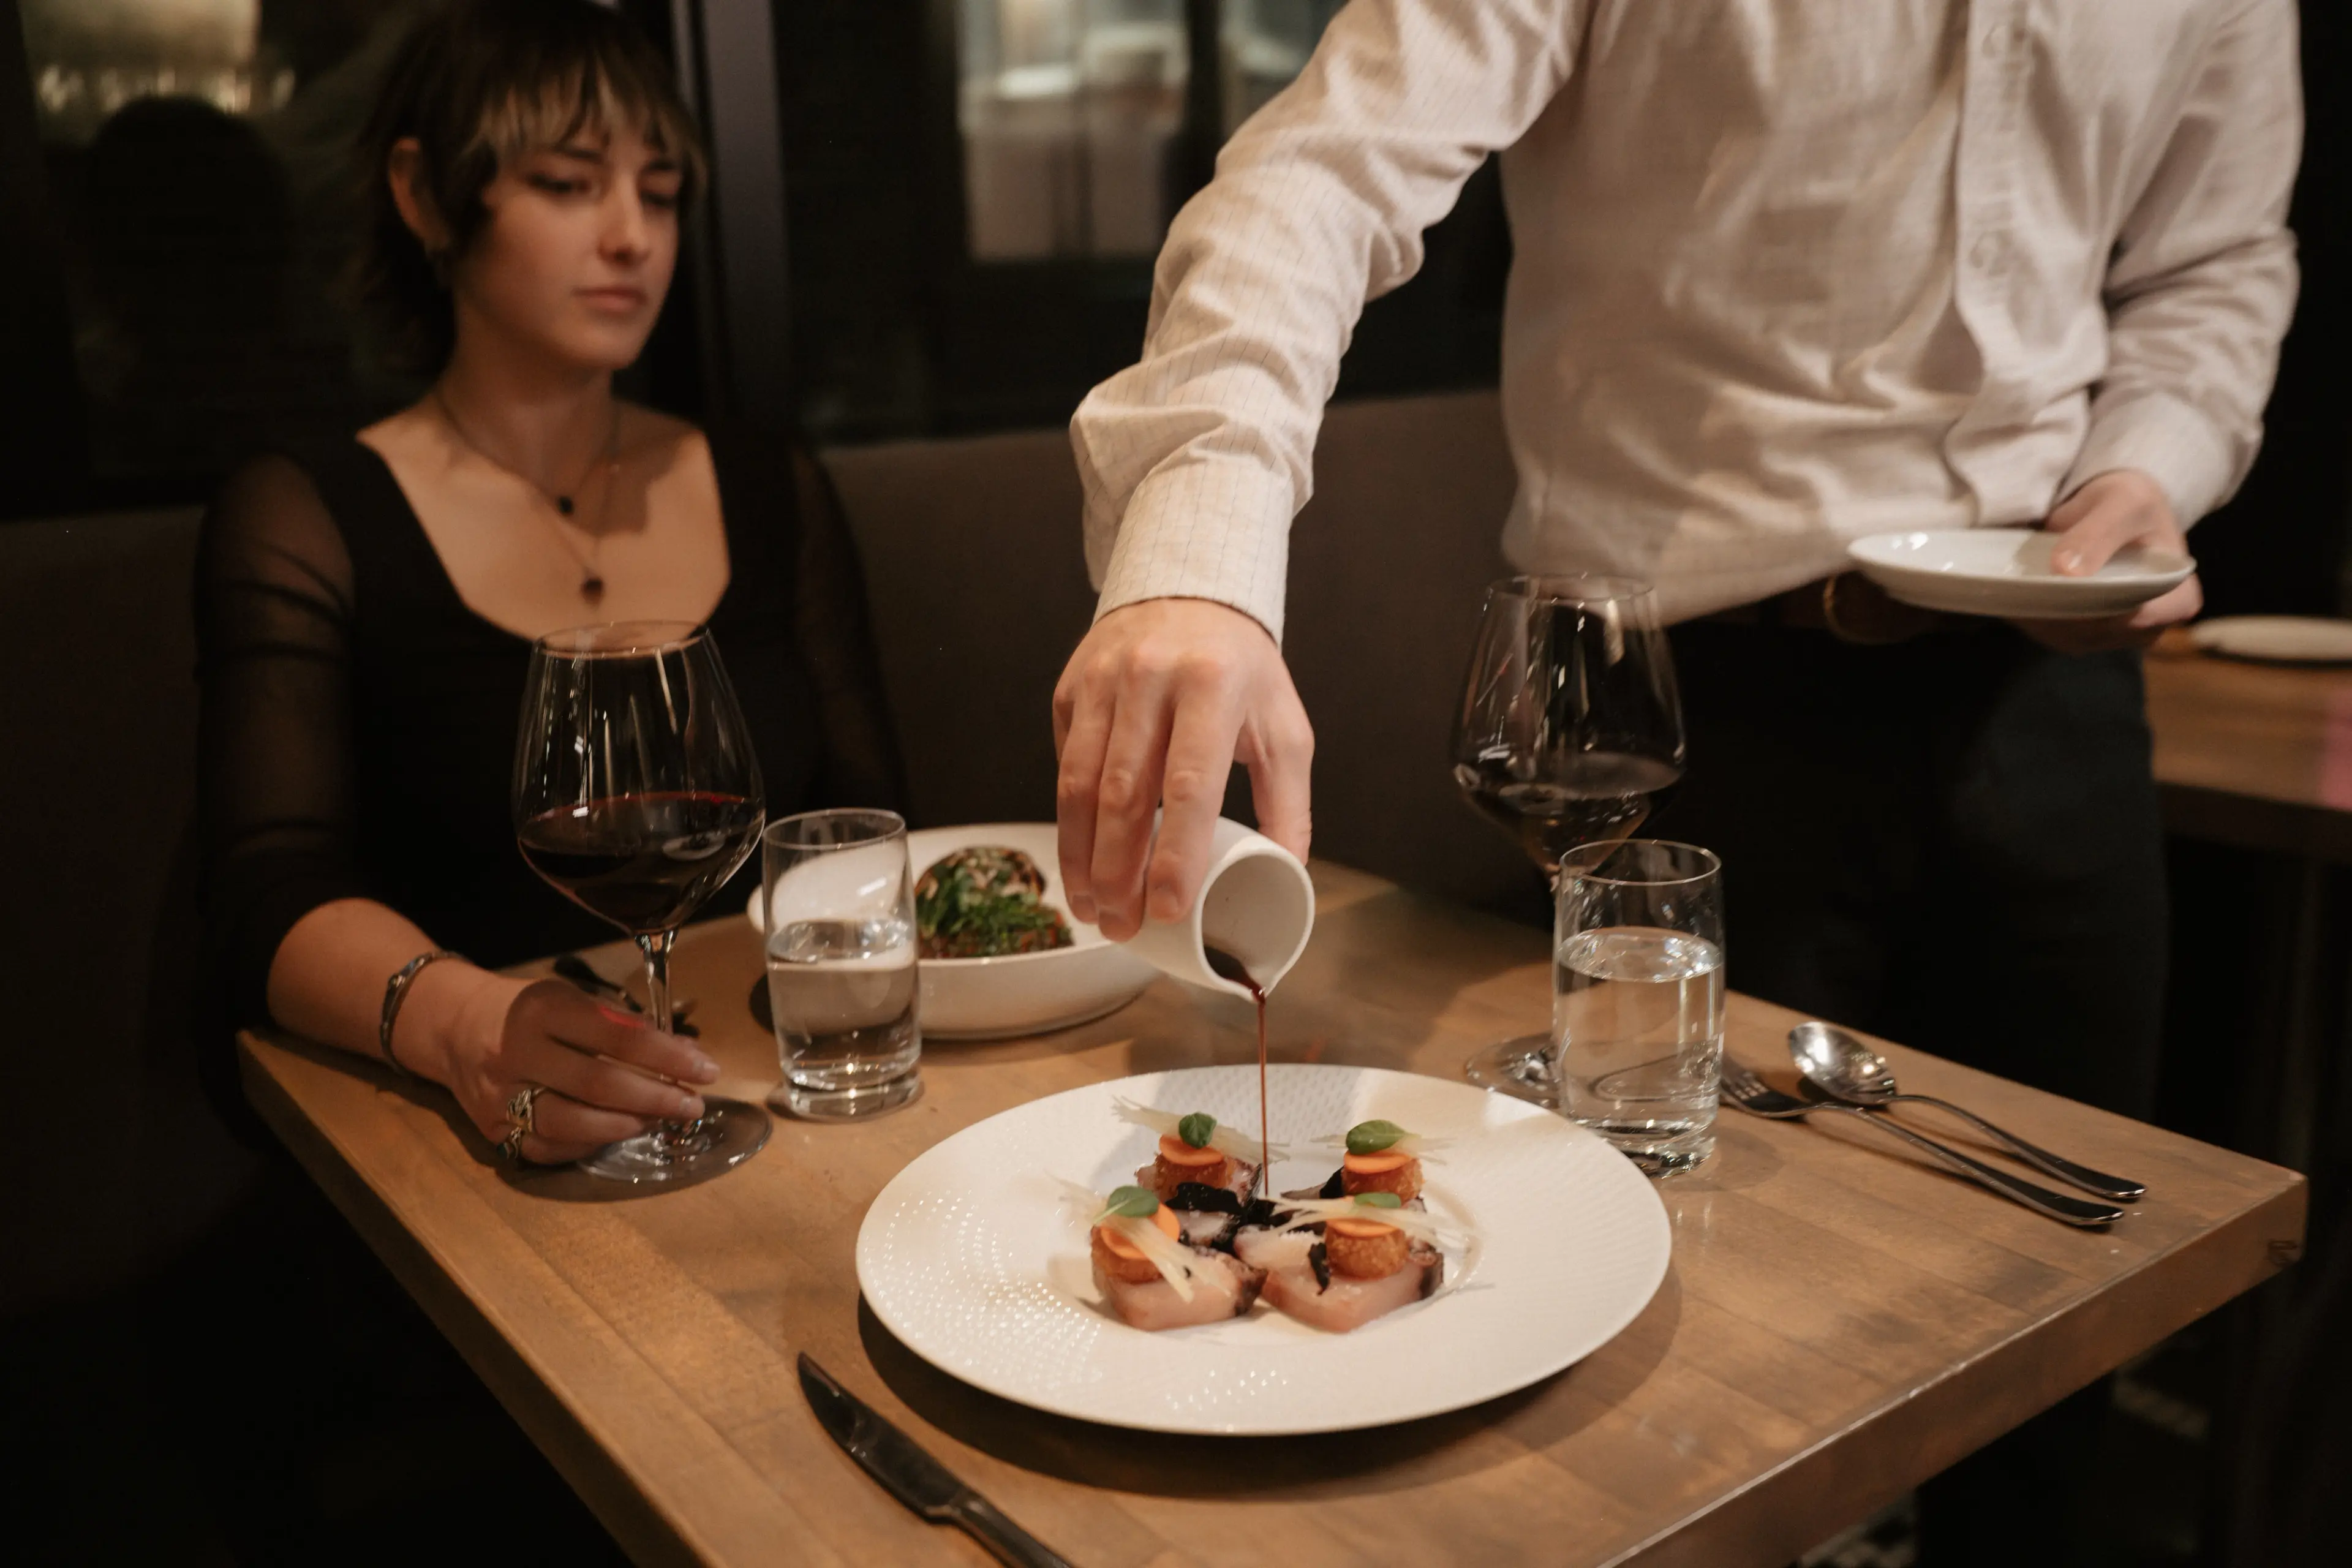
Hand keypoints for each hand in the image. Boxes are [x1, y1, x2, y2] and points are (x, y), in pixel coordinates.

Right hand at [421, 974, 723, 1164]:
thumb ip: (623, 1025)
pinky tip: (619, 1133)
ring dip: (627, 1126)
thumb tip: (685, 1056)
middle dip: (656, 1097)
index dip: (668, 1056)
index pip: (618, 1036)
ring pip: (572, 1123)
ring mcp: (500, 1096)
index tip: (707, 1069)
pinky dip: (591, 1145)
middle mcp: (516, 1053)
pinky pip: (549, 1148)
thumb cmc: (527, 1011)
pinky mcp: (491, 1130)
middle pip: (598, 1084)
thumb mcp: (571, 999)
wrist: (453, 1028)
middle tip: (692, 1105)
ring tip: (660, 1120)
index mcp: (542, 1010)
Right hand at [1053, 597, 1313, 940]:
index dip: (1176, 852)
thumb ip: (1288, 801)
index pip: (1190, 783)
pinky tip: (1081, 859)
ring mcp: (1102, 681)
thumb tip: (1287, 871)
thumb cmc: (1241, 670)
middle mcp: (1151, 678)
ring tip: (1091, 908)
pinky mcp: (1070, 690)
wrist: (1186, 589)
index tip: (1169, 908)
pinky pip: (1063, 764)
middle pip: (1124, 793)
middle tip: (1121, 927)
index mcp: (1214, 685)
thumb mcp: (1283, 725)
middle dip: (1118, 871)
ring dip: (1081, 857)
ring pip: (1078, 784)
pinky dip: (1068, 821)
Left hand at [2011, 470, 2202, 652]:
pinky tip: (2015, 597)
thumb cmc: (2130, 501)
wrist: (2112, 506)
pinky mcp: (2086, 634)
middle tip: (2022, 585)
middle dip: (2059, 611)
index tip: (2056, 586)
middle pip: (2097, 632)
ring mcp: (2117, 635)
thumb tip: (2066, 570)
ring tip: (2015, 589)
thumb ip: (2098, 533)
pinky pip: (2054, 635)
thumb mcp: (2124, 502)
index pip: (2134, 619)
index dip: (2094, 606)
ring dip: (2039, 617)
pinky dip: (2033, 617)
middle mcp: (2150, 628)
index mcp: (2178, 599)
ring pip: (2070, 638)